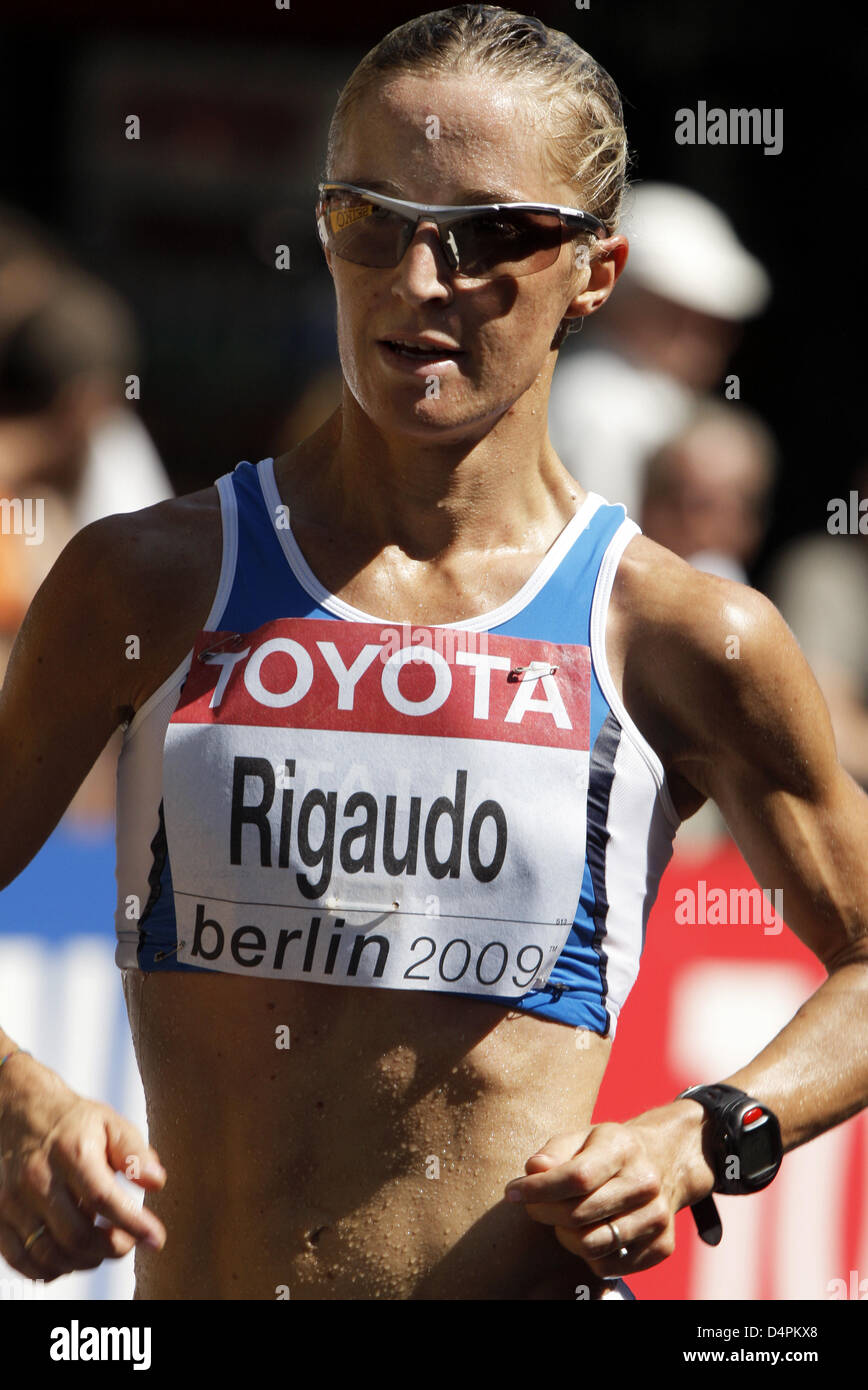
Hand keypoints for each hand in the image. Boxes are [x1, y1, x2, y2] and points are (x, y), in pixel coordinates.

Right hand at [0, 1052, 166, 1282]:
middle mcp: (37, 1177)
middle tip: (126, 1243)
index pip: (103, 1198)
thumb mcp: (110, 1123)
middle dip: (110, 1249)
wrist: (19, 1111)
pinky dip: (49, 1269)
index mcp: (71, 1151)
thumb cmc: (71, 1122)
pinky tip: (69, 1257)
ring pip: (49, 1254)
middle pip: (76, 1234)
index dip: (133, 1224)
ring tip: (101, 1250)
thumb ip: (134, 1152)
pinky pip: (21, 1260)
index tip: (156, 1238)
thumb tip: (156, 1181)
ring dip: (83, 1262)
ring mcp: (13, 1200)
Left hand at [503, 1102, 714, 1276]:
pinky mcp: (662, 1246)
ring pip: (591, 1246)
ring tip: (560, 1219)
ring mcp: (658, 1217)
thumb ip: (554, 1152)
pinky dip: (587, 1255)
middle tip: (531, 1205)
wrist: (664, 1163)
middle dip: (543, 1212)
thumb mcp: (581, 1137)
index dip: (538, 1189)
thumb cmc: (608, 1151)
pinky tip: (587, 1232)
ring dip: (564, 1236)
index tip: (512, 1192)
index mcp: (623, 1147)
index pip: (576, 1177)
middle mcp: (646, 1183)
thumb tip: (533, 1170)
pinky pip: (608, 1267)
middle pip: (579, 1214)